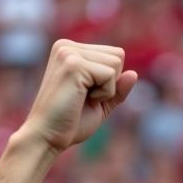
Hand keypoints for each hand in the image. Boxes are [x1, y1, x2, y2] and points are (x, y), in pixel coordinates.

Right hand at [20, 40, 136, 153]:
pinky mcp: (73, 64)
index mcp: (71, 50)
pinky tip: (82, 100)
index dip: (110, 82)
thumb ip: (117, 89)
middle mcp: (67, 46)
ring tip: (82, 99)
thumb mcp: (100, 104)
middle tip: (84, 99)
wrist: (47, 137)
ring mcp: (68, 52)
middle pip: (118, 56)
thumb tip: (134, 74)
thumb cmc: (70, 123)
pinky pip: (110, 76)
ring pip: (115, 64)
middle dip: (110, 84)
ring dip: (106, 89)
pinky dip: (103, 94)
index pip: (114, 55)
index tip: (87, 95)